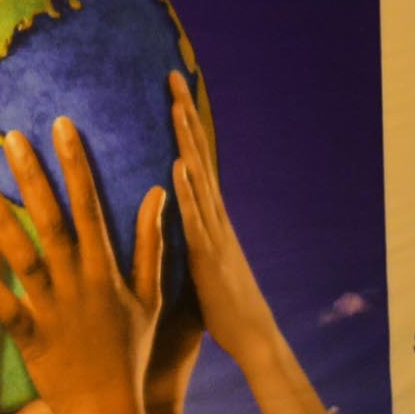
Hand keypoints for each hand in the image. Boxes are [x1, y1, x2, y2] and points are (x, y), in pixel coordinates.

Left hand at [0, 117, 169, 413]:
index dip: (75, 164)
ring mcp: (55, 315)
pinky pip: (9, 312)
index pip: (90, 207)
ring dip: (5, 223)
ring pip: (28, 262)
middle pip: (55, 223)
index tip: (60, 125)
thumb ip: (150, 244)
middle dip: (35, 178)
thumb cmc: (130, 354)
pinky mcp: (32, 344)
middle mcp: (80, 287)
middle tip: (11, 137)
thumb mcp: (149, 297)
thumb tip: (159, 193)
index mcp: (106, 272)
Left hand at [167, 72, 272, 364]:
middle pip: (198, 155)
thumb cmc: (218, 305)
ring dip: (187, 141)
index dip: (183, 125)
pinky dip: (188, 191)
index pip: (193, 158)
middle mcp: (213, 216)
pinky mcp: (208, 256)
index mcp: (207, 216)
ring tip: (174, 105)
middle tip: (171, 75)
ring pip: (199, 178)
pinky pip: (196, 218)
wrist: (252, 338)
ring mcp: (214, 233)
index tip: (169, 89)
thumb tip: (162, 214)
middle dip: (185, 115)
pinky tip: (178, 166)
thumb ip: (180, 234)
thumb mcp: (194, 261)